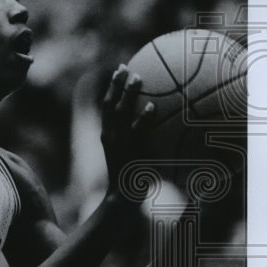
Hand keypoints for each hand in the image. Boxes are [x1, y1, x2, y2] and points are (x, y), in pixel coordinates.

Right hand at [101, 65, 154, 190]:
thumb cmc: (132, 176)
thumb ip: (138, 138)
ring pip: (120, 113)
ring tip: (138, 79)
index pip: (106, 106)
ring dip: (128, 94)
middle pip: (110, 104)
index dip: (112, 87)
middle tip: (126, 67)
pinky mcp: (129, 152)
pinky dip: (143, 118)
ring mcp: (119, 144)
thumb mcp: (130, 154)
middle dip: (117, 84)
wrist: (123, 198)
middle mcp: (110, 136)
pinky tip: (153, 107)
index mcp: (107, 135)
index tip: (119, 71)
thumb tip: (159, 121)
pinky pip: (137, 131)